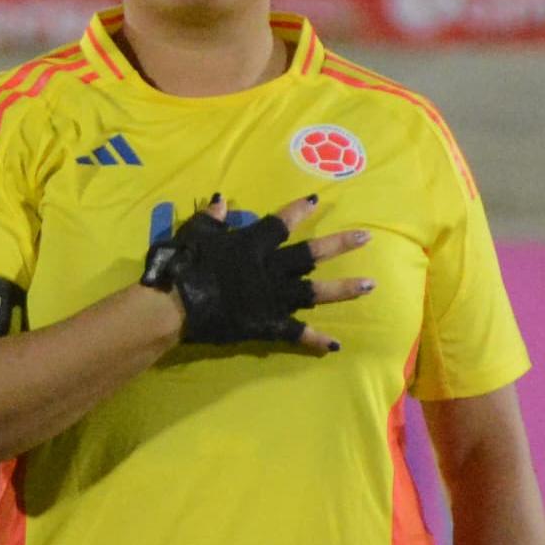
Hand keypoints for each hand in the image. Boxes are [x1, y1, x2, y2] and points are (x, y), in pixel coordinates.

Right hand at [141, 194, 372, 350]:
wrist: (175, 304)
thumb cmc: (182, 265)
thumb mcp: (195, 233)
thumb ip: (211, 217)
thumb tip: (220, 199)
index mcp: (253, 244)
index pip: (280, 223)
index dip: (298, 211)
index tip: (316, 201)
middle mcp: (270, 268)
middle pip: (311, 254)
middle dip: (340, 245)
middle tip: (366, 237)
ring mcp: (273, 297)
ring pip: (315, 291)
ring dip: (343, 289)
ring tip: (369, 285)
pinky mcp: (268, 323)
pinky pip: (296, 332)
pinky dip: (315, 339)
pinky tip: (335, 345)